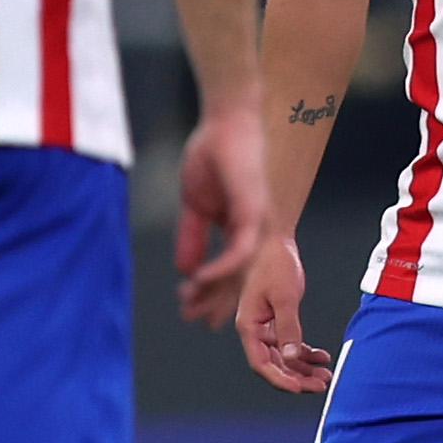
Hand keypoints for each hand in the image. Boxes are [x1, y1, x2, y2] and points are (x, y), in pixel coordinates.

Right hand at [172, 101, 275, 327]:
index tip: (190, 311)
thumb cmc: (211, 155)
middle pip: (238, 277)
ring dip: (214, 290)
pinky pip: (240, 250)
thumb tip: (184, 269)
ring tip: (191, 303)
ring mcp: (258, 224)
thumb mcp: (195, 206)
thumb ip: (191, 238)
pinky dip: (220, 267)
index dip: (210, 292)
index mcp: (240, 230)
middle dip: (214, 302)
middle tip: (193, 320)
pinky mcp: (254, 212)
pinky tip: (199, 279)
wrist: (223, 122)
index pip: (228, 271)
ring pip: (241, 270)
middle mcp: (254, 232)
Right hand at [236, 236, 332, 392]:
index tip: (300, 388)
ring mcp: (265, 326)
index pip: (261, 363)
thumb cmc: (274, 263)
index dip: (280, 379)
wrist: (275, 240)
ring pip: (284, 356)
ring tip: (326, 374)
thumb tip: (292, 357)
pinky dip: (306, 352)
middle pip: (274, 364)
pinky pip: (290, 343)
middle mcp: (254, 329)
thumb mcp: (284, 297)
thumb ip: (288, 328)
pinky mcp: (276, 319)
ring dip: (303, 368)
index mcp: (248, 326)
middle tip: (322, 384)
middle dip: (298, 377)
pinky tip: (322, 357)